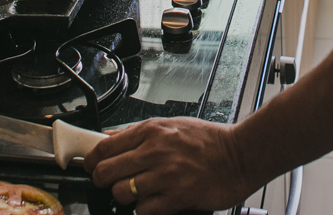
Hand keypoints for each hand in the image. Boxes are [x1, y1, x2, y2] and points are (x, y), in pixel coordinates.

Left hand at [84, 118, 257, 214]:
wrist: (240, 155)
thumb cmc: (209, 141)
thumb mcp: (171, 125)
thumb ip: (138, 132)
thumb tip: (109, 137)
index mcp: (151, 131)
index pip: (103, 147)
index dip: (92, 161)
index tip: (93, 167)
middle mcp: (155, 151)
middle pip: (105, 172)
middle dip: (104, 182)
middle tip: (114, 183)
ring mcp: (165, 175)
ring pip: (121, 193)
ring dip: (126, 197)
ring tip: (140, 193)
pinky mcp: (177, 196)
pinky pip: (143, 210)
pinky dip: (145, 210)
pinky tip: (156, 202)